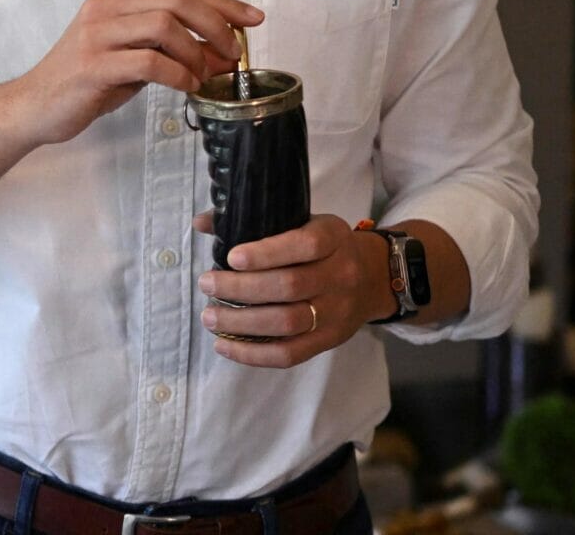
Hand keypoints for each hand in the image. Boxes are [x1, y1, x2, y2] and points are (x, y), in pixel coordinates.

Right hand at [8, 0, 261, 148]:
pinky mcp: (93, 64)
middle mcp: (105, 5)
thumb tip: (222, 53)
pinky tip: (186, 86)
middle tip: (233, 52)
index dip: (222, 3)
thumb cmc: (87, 80)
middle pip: (176, 0)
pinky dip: (177, 74)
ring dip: (196, 52)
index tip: (253, 19)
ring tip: (205, 75)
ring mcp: (96, 33)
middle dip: (216, 24)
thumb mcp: (133, 55)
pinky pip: (149, 61)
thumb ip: (172, 47)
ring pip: (164, 26)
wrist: (35, 105)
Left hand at [194, 212, 393, 367]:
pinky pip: (289, 354)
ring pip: (287, 323)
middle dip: (241, 288)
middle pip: (289, 286)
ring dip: (241, 323)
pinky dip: (252, 354)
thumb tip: (202, 222)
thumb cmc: (324, 246)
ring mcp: (336, 312)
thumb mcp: (302, 220)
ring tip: (209, 316)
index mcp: (333, 237)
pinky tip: (224, 345)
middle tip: (208, 284)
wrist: (372, 277)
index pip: (305, 245)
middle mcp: (340, 275)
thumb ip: (255, 220)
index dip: (266, 253)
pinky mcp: (329, 341)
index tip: (232, 257)